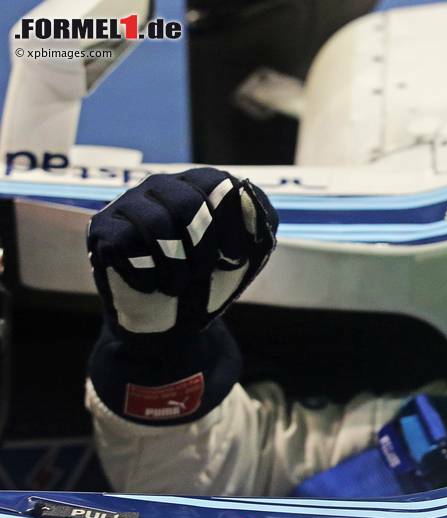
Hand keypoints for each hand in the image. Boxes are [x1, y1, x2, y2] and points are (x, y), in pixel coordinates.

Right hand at [87, 167, 278, 339]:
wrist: (173, 318)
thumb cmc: (211, 280)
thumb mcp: (248, 256)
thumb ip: (258, 225)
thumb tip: (247, 195)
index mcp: (201, 185)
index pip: (220, 186)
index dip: (232, 229)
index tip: (234, 261)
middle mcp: (164, 185)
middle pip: (187, 203)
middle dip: (201, 249)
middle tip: (202, 273)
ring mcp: (130, 203)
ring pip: (155, 223)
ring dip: (174, 266)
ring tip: (177, 284)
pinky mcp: (103, 228)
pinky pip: (122, 243)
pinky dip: (144, 275)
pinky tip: (150, 285)